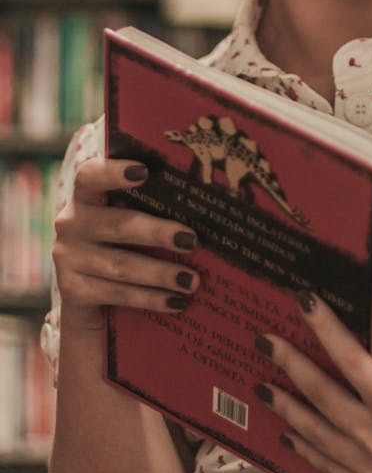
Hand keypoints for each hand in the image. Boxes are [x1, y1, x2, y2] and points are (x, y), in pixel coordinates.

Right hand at [52, 159, 199, 331]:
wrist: (84, 287)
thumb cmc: (117, 238)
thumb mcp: (123, 215)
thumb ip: (147, 204)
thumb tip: (201, 204)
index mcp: (84, 196)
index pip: (90, 176)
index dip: (114, 172)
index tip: (144, 171)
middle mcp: (71, 223)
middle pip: (119, 226)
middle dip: (158, 233)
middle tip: (192, 241)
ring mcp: (69, 258)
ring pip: (122, 266)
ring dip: (161, 273)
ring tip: (192, 280)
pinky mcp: (73, 290)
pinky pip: (118, 293)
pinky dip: (151, 299)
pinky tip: (176, 302)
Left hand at [253, 291, 371, 472]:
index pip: (352, 361)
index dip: (325, 328)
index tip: (303, 301)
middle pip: (322, 398)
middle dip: (290, 367)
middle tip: (263, 341)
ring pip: (317, 435)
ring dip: (287, 408)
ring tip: (260, 384)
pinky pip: (329, 467)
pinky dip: (305, 449)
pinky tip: (286, 434)